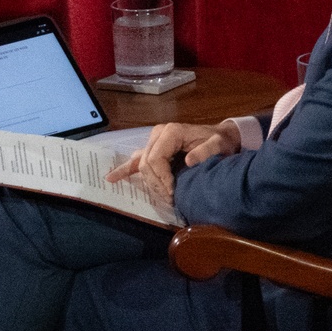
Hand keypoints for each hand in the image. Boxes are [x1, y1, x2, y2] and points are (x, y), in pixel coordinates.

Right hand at [105, 121, 241, 207]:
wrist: (220, 137)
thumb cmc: (220, 142)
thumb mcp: (218, 145)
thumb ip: (206, 151)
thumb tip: (190, 160)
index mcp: (170, 132)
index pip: (155, 159)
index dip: (162, 178)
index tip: (173, 193)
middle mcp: (158, 134)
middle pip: (146, 163)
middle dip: (156, 184)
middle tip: (171, 199)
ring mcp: (152, 141)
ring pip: (140, 166)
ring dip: (149, 183)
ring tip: (163, 196)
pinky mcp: (152, 149)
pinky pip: (135, 161)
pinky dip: (123, 170)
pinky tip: (110, 178)